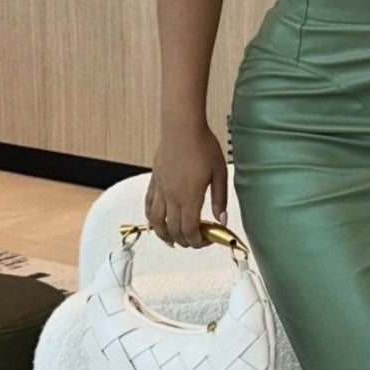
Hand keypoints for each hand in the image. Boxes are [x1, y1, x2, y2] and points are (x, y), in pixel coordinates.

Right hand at [146, 124, 227, 247]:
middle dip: (186, 241)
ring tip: (173, 240)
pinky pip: (148, 205)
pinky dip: (151, 219)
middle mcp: (172, 197)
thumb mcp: (220, 174)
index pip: (190, 231)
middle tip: (197, 239)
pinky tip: (157, 223)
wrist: (182, 128)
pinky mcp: (154, 182)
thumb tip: (221, 220)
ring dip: (165, 235)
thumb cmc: (203, 146)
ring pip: (156, 222)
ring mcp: (161, 190)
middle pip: (174, 230)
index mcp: (190, 197)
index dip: (198, 242)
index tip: (208, 240)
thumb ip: (220, 200)